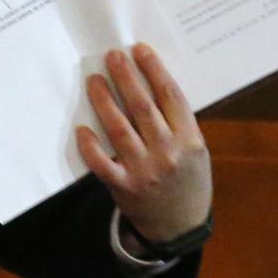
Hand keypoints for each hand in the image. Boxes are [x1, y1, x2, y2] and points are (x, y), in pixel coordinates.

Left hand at [77, 44, 210, 244]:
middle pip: (143, 107)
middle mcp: (167, 153)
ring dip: (105, 101)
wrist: (181, 227)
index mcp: (189, 140)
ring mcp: (144, 170)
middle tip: (113, 56)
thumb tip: (151, 83)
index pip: (170, 96)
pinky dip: (90, 146)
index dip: (154, 70)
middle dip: (126, 77)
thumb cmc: (188, 180)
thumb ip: (178, 122)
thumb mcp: (196, 150)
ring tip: (95, 79)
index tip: (140, 50)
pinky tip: (81, 128)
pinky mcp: (124, 186)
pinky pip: (102, 163)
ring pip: (119, 128)